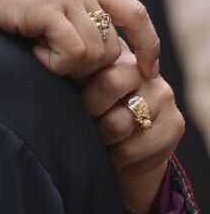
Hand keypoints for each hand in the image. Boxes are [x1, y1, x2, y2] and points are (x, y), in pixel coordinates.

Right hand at [0, 0, 160, 79]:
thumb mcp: (30, 0)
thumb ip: (59, 15)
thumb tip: (80, 54)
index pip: (134, 13)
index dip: (148, 45)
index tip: (146, 72)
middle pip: (114, 47)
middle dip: (89, 69)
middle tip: (52, 67)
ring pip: (97, 55)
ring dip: (67, 67)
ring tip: (33, 54)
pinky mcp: (47, 7)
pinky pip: (74, 55)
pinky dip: (53, 64)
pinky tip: (28, 53)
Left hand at [80, 47, 182, 213]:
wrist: (120, 153)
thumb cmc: (86, 115)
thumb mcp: (73, 90)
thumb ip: (64, 76)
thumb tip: (38, 58)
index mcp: (117, 56)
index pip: (95, 57)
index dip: (75, 81)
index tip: (68, 98)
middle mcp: (145, 72)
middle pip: (109, 82)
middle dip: (86, 109)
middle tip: (80, 120)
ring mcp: (163, 97)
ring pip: (118, 121)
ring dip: (98, 137)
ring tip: (93, 138)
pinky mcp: (174, 126)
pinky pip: (133, 147)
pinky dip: (114, 157)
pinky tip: (110, 156)